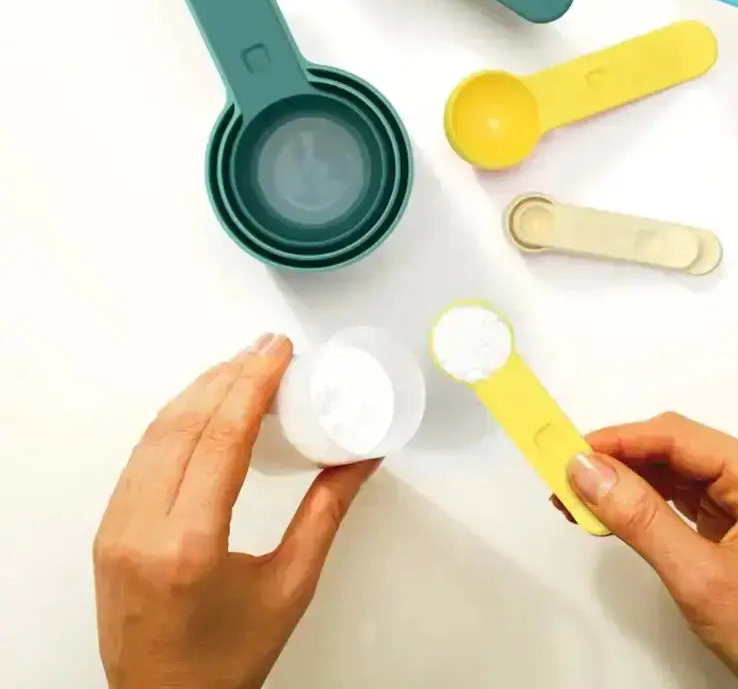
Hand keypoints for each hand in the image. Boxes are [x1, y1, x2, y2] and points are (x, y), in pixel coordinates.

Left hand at [93, 333, 378, 688]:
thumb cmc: (227, 660)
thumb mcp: (290, 587)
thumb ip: (326, 514)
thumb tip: (361, 457)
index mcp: (190, 545)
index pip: (222, 438)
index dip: (253, 383)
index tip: (278, 350)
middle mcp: (142, 529)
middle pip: (185, 424)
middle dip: (229, 374)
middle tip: (267, 347)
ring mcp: (116, 527)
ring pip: (156, 433)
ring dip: (199, 389)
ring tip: (239, 364)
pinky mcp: (109, 529)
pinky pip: (141, 455)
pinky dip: (174, 418)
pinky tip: (201, 403)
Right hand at [561, 413, 737, 688]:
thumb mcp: (698, 576)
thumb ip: (640, 518)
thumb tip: (586, 470)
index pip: (680, 438)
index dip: (622, 440)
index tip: (572, 450)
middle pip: (673, 450)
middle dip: (618, 460)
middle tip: (565, 473)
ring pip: (671, 472)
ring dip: (623, 481)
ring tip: (575, 493)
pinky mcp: (729, 524)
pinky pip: (676, 499)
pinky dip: (639, 503)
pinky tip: (606, 510)